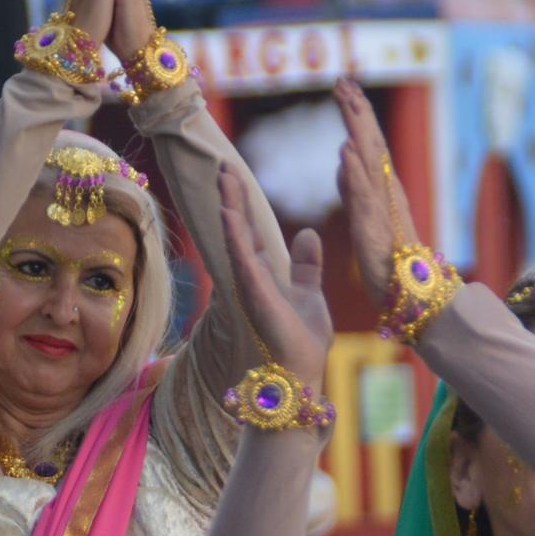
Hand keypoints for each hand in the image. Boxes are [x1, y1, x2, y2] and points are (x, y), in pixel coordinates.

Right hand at [221, 166, 332, 390]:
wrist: (303, 371)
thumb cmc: (303, 339)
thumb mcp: (310, 292)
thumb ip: (306, 265)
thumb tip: (307, 234)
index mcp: (264, 275)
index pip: (250, 230)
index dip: (242, 203)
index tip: (235, 175)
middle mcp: (251, 277)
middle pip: (238, 229)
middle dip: (231, 197)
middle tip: (223, 164)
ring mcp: (250, 286)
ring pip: (236, 238)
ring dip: (230, 207)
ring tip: (225, 178)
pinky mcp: (256, 296)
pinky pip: (243, 259)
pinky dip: (236, 235)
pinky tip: (230, 213)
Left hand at [333, 78, 419, 299]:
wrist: (413, 297)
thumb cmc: (389, 262)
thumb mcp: (363, 216)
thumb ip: (354, 187)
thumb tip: (344, 156)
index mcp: (382, 189)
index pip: (368, 144)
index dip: (356, 114)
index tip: (344, 86)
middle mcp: (387, 192)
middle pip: (371, 142)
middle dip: (357, 110)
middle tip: (343, 79)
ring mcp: (382, 208)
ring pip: (370, 160)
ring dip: (357, 129)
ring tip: (346, 100)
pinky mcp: (374, 228)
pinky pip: (364, 195)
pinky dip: (355, 171)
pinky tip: (345, 149)